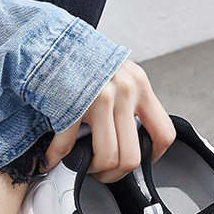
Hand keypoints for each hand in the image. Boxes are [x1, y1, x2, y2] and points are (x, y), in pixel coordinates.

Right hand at [44, 60, 174, 182]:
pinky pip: (68, 147)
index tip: (140, 161)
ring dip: (91, 170)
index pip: (164, 133)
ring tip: (81, 164)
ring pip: (107, 158)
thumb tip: (131, 135)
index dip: (154, 156)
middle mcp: (125, 91)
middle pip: (132, 156)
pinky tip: (52, 158)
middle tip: (103, 172)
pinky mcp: (73, 106)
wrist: (49, 39)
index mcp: (140, 85)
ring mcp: (100, 99)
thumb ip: (129, 98)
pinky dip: (57, 159)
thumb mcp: (117, 72)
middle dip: (116, 174)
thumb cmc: (80, 59)